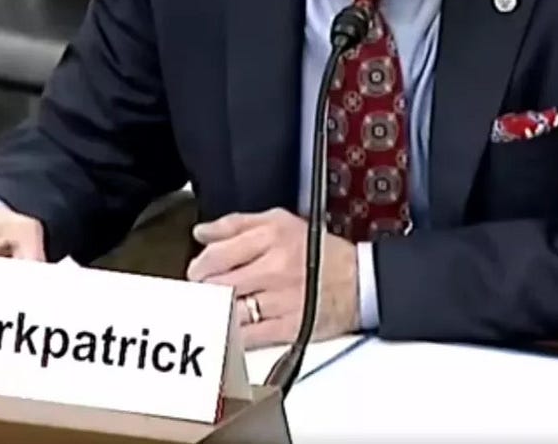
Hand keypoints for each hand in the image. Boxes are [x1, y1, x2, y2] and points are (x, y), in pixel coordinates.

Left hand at [186, 208, 359, 348]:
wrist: (360, 281)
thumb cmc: (320, 251)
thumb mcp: (281, 221)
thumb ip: (237, 224)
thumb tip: (202, 232)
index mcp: (271, 236)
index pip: (216, 254)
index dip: (199, 266)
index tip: (197, 271)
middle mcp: (276, 267)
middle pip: (218, 285)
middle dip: (204, 290)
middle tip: (205, 291)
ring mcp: (281, 300)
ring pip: (228, 311)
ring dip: (216, 312)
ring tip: (218, 307)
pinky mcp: (288, 327)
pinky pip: (246, 337)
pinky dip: (232, 334)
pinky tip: (232, 327)